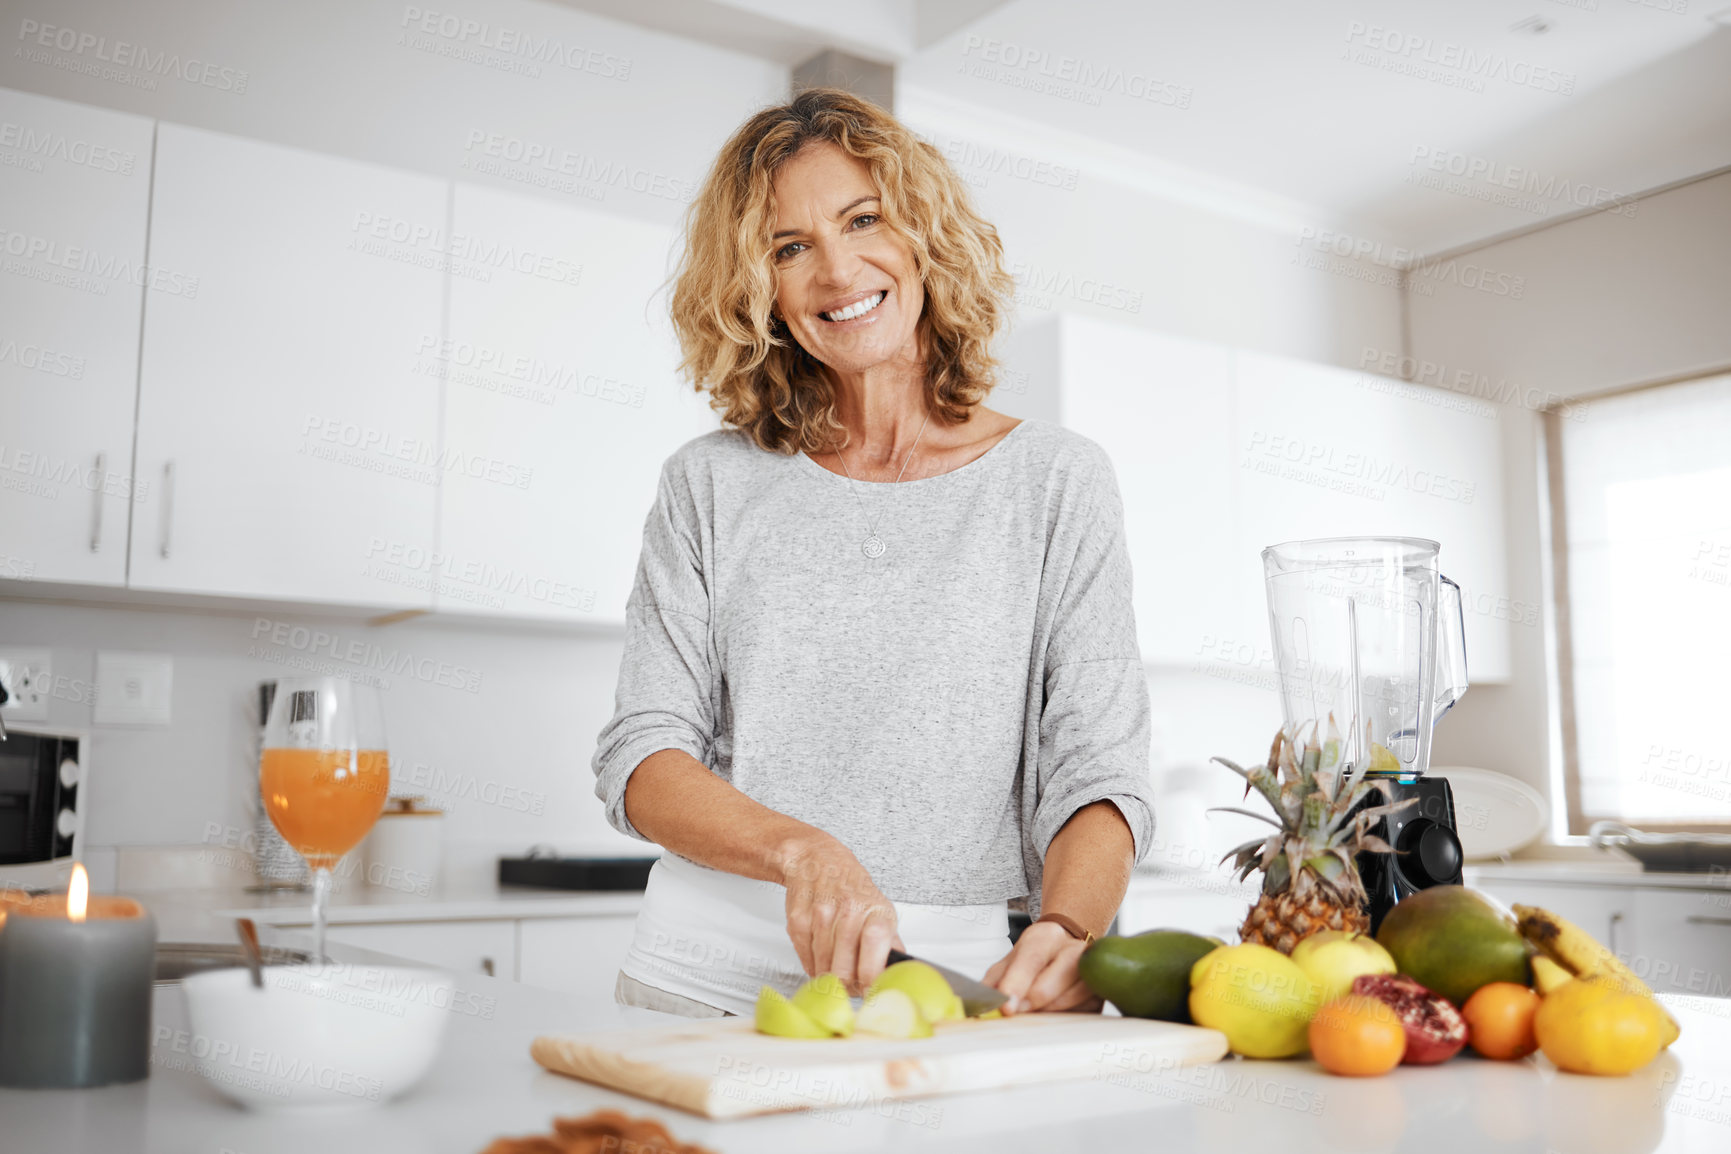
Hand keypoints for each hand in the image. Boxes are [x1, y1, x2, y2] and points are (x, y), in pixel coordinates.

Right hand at [778, 835, 902, 994]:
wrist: (817, 860)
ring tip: (837, 964)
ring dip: (830, 975)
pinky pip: (805, 960)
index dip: (871, 979)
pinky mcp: (798, 921)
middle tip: (852, 983)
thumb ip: (891, 943)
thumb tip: (900, 973)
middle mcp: (850, 911)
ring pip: (823, 970)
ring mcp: (822, 916)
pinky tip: (821, 952)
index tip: (871, 990)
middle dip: (849, 986)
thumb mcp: (881, 909)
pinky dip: (813, 965)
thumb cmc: (851, 887)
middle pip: (845, 972)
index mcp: (876, 912)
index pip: (876, 951)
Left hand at [983, 921, 1101, 1014]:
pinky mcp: (1100, 993)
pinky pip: (1078, 1015)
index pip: (1031, 960)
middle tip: (1013, 1012)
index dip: (1016, 984)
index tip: (1005, 1006)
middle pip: (1049, 986)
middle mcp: (1074, 950)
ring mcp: (1091, 971)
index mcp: (1047, 936)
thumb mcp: (1012, 958)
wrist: (1068, 944)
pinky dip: (1061, 1018)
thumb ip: (995, 980)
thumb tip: (979, 1005)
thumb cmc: (1037, 954)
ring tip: (1033, 1009)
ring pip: (1064, 1005)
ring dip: (1044, 1013)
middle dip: (1027, 1005)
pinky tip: (1053, 1009)